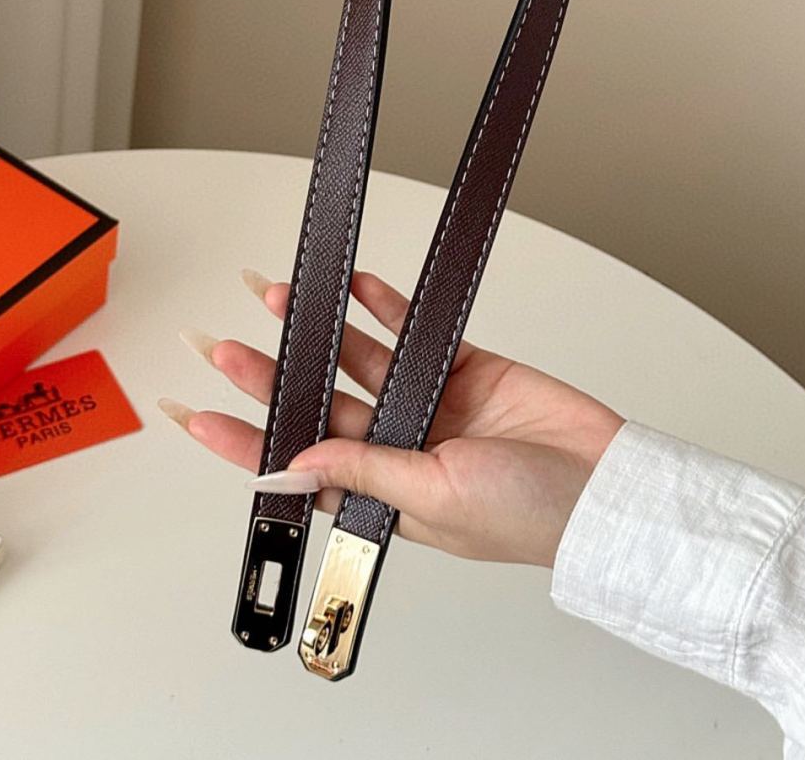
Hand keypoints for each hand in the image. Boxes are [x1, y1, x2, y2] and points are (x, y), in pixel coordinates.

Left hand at [160, 268, 623, 568]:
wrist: (606, 485)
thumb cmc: (532, 516)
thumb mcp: (435, 502)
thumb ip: (366, 471)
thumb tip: (295, 462)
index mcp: (383, 498)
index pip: (296, 468)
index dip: (245, 444)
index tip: (197, 418)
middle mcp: (398, 450)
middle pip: (317, 405)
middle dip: (270, 376)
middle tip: (225, 347)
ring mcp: (428, 407)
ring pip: (357, 361)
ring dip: (320, 331)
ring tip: (279, 297)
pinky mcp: (463, 370)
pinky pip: (413, 332)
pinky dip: (384, 307)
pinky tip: (355, 288)